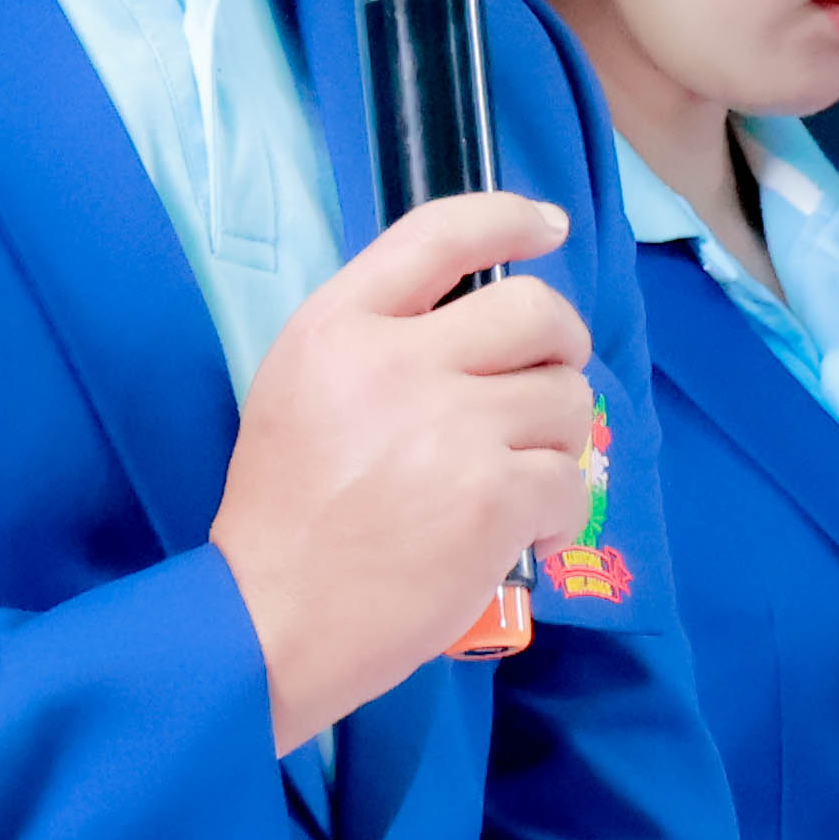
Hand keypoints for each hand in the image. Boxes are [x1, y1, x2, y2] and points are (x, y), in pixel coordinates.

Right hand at [211, 192, 594, 751]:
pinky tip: (518, 536)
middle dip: (560, 347)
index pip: (440, 232)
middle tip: (543, 386)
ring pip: (566, 398)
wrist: (269, 620)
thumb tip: (479, 323)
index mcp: (338, 326)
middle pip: (535, 309)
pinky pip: (569, 481)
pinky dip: (556, 513)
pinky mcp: (493, 498)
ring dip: (557, 440)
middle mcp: (397, 362)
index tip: (545, 228)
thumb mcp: (296, 388)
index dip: (509, 219)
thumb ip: (374, 341)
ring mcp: (451, 429)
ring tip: (515, 479)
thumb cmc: (283, 514)